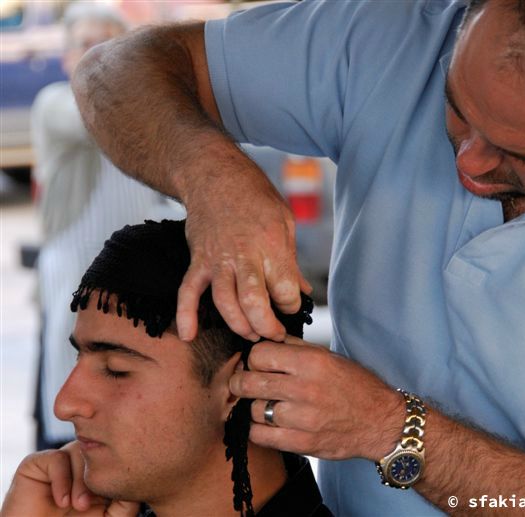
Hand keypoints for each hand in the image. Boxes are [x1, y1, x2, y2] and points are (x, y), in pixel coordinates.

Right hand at [0, 442, 137, 516]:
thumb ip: (126, 501)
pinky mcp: (38, 463)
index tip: (116, 492)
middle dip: (97, 476)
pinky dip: (61, 480)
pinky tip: (61, 502)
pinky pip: (56, 457)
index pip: (115, 456)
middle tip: (88, 504)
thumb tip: (137, 480)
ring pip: (79, 450)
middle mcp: (82, 464)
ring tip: (78, 505)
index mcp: (100, 473)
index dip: (118, 470)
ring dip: (80, 481)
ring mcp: (61, 462)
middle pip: (99, 450)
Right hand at [176, 149, 311, 341]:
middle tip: (275, 334)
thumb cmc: (254, 196)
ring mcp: (218, 259)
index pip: (285, 288)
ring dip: (238, 325)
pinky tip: (189, 334)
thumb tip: (303, 290)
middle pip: (254, 301)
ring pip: (224, 302)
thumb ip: (291, 260)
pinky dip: (186, 314)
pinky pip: (188, 291)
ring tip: (250, 334)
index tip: (291, 305)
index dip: (291, 304)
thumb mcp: (284, 221)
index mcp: (271, 244)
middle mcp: (244, 254)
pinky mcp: (198, 260)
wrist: (214, 175)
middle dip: (266, 325)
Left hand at [229, 337, 405, 460]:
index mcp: (311, 362)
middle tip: (244, 383)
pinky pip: (260, 436)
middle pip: (249, 382)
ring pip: (252, 410)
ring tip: (264, 404)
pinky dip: (257, 429)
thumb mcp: (328, 356)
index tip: (257, 364)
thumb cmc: (355, 385)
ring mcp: (303, 418)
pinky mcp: (302, 443)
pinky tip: (267, 423)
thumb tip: (263, 339)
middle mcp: (305, 388)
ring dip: (253, 407)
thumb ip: (294, 347)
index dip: (254, 358)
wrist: (380, 421)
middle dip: (241, 382)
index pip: (259, 354)